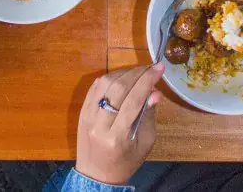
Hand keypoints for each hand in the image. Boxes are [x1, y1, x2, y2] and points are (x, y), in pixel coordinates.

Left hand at [76, 64, 164, 184]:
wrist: (95, 175)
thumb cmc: (125, 162)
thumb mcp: (145, 144)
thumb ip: (148, 116)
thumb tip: (155, 92)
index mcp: (117, 137)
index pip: (134, 100)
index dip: (148, 80)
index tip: (160, 68)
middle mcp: (99, 124)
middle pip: (119, 88)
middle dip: (138, 73)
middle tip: (151, 68)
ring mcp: (87, 116)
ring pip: (105, 83)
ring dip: (124, 73)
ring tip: (138, 74)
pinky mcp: (82, 110)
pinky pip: (95, 86)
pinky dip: (110, 77)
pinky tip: (122, 78)